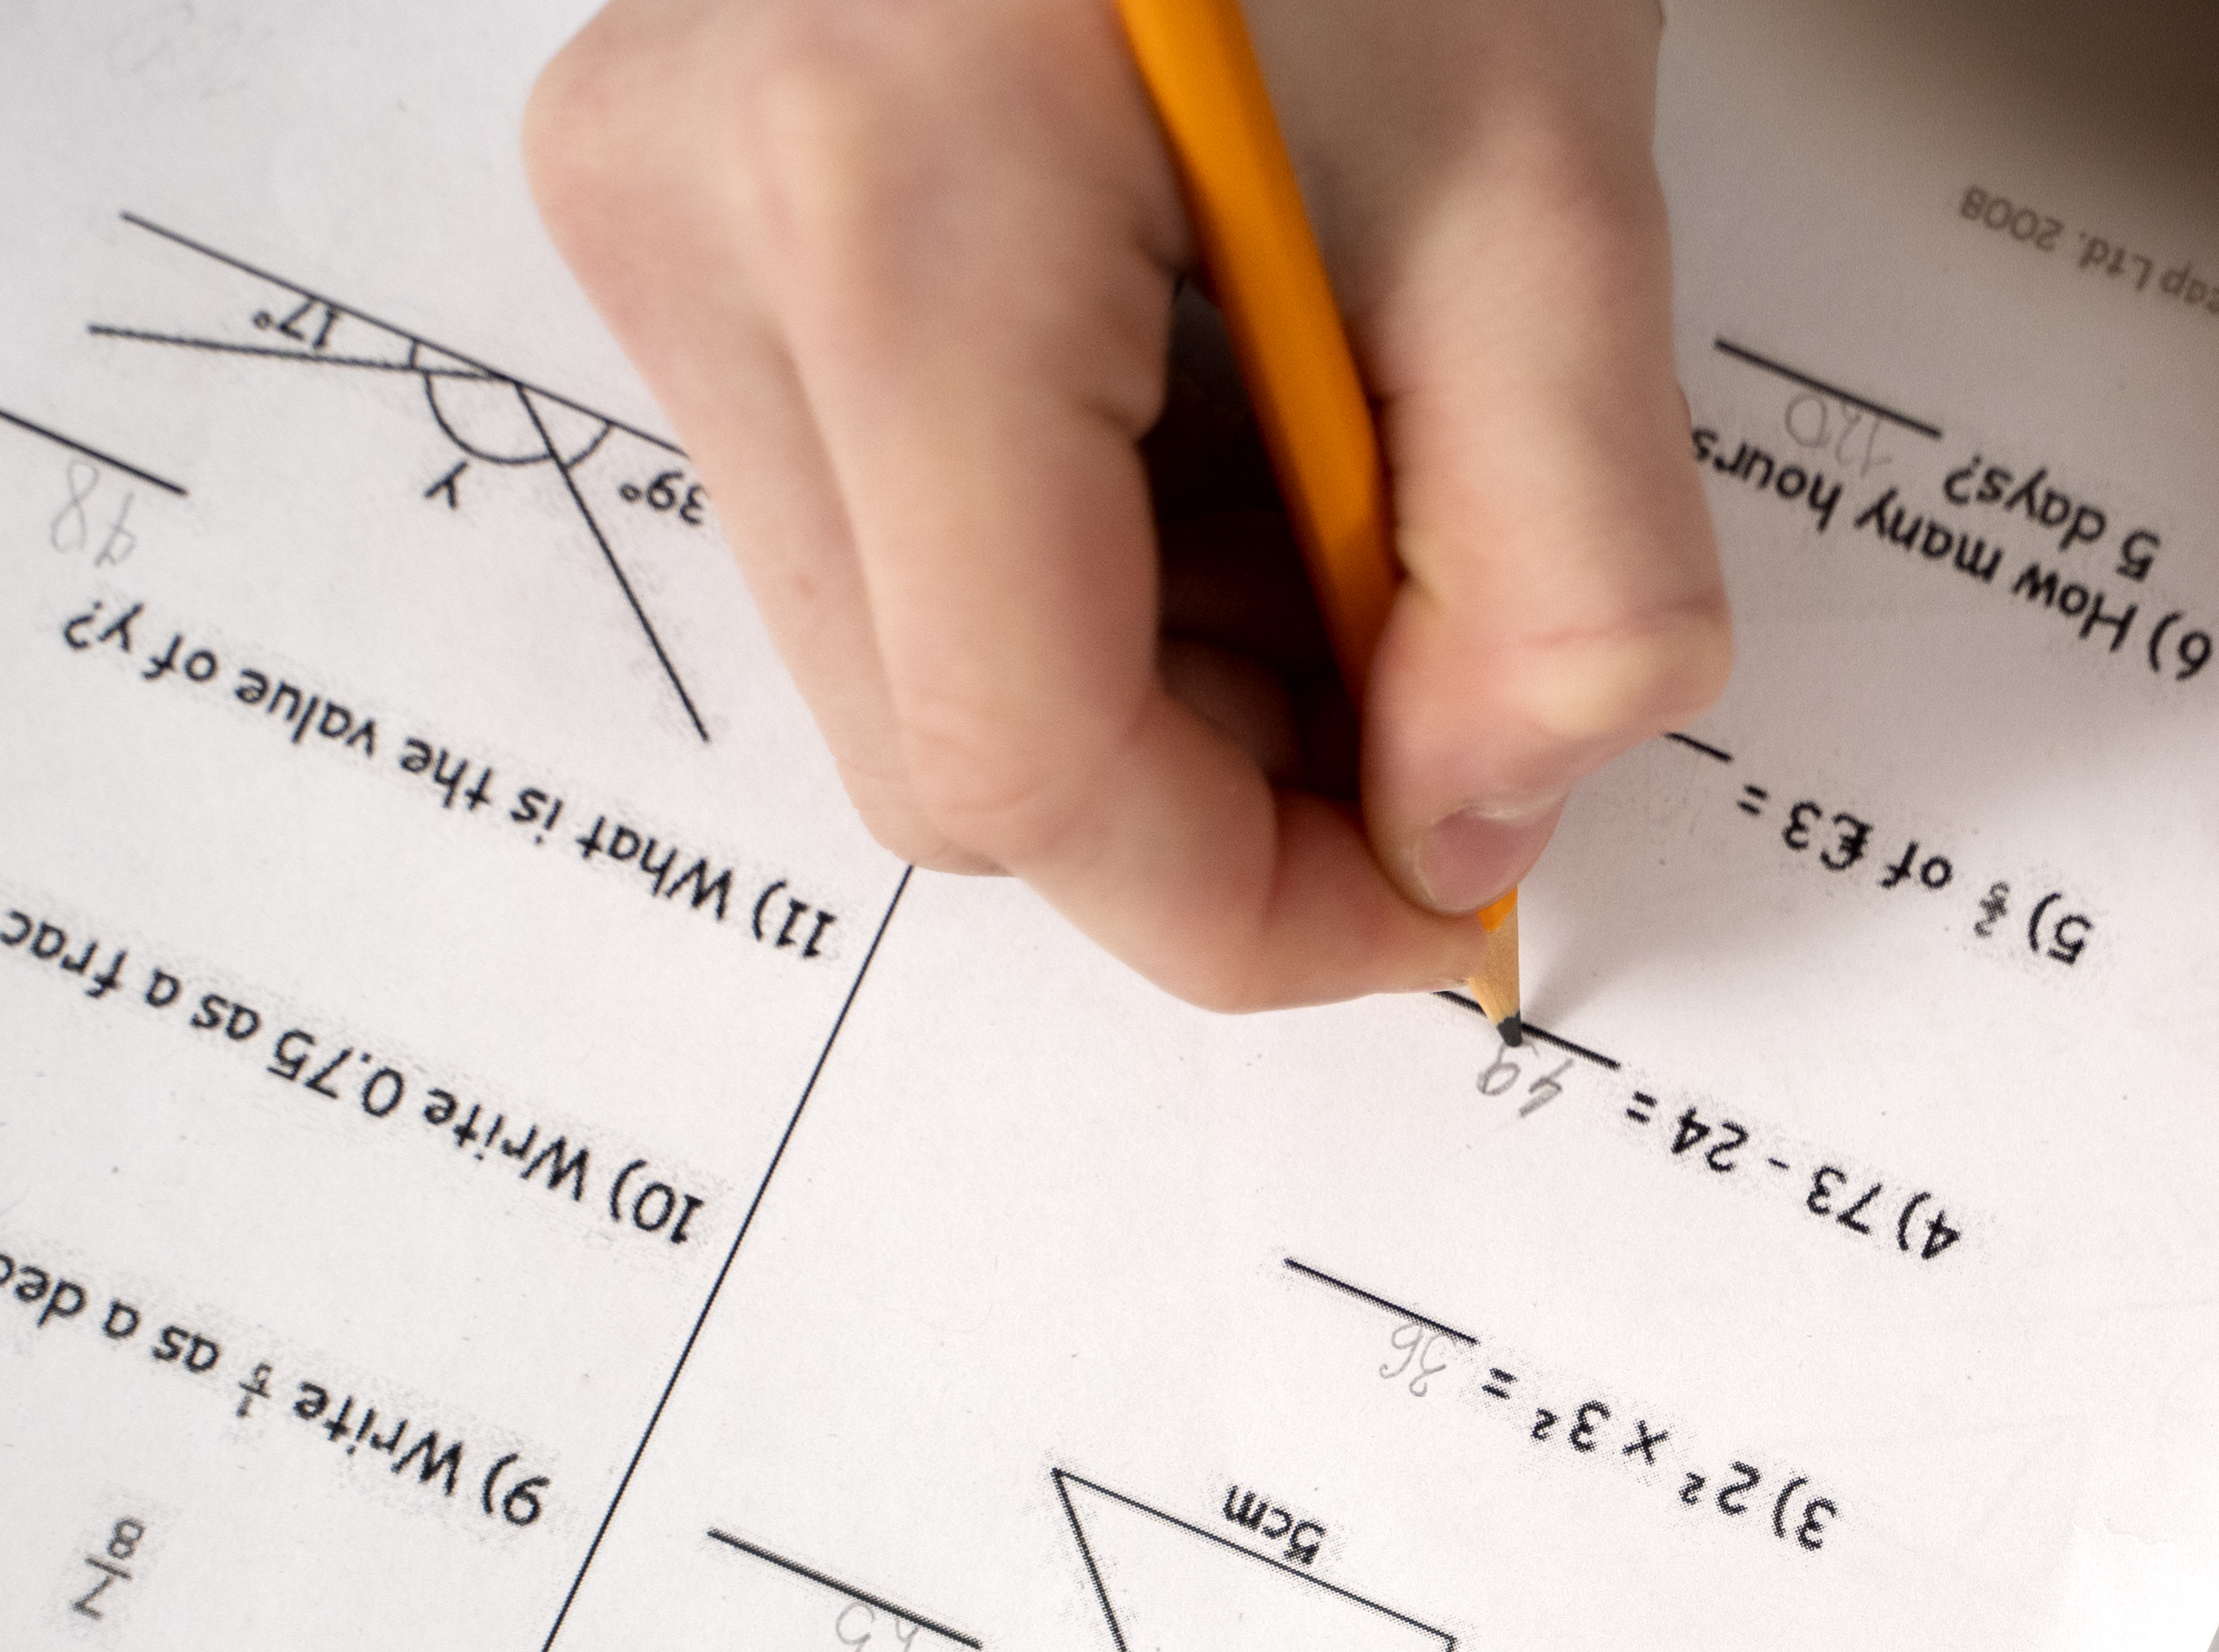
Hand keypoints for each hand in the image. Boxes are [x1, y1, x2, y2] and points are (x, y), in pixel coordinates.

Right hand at [527, 0, 1726, 1006]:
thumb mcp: (1549, 187)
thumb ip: (1560, 566)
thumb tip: (1473, 824)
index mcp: (884, 212)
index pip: (1021, 770)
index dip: (1254, 897)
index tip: (1440, 887)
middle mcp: (699, 218)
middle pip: (950, 748)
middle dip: (1225, 776)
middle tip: (1436, 670)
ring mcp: (658, 204)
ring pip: (911, 654)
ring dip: (1165, 661)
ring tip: (1338, 485)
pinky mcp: (682, 197)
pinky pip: (885, 518)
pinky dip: (1090, 544)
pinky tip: (1222, 418)